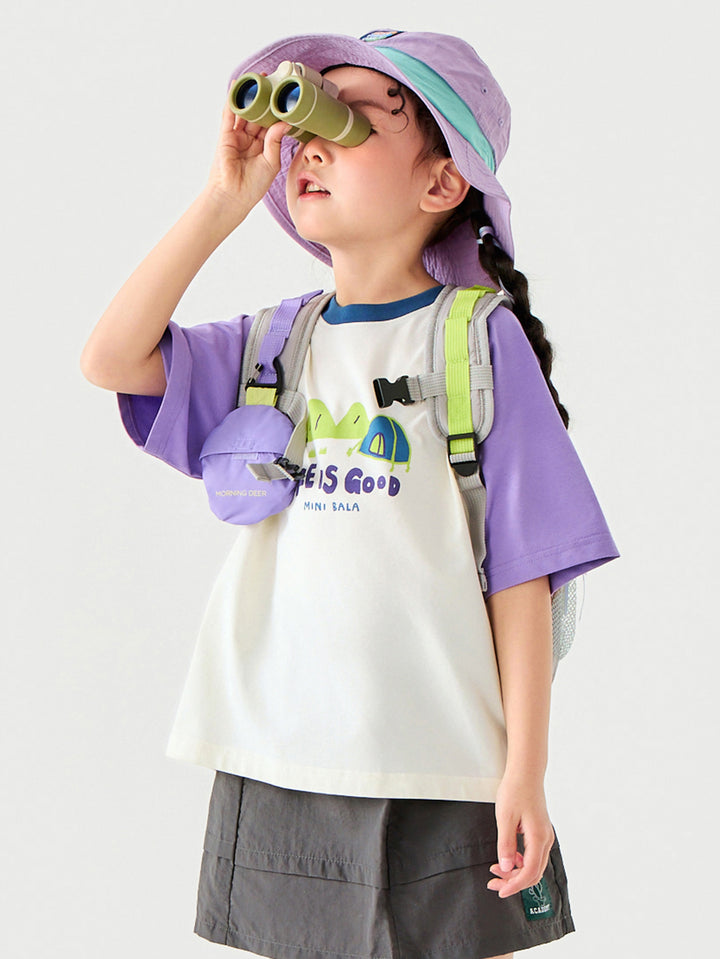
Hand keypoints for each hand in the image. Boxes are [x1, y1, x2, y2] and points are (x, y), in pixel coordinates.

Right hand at [205, 77, 292, 210]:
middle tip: (274, 78)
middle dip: (265, 97)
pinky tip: (237, 86)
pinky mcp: (225, 136)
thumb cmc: (253, 184)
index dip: (277, 108)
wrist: (234, 196)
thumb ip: (275, 141)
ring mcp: (237, 135)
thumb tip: (284, 122)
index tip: (285, 94)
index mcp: (263, 144)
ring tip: (257, 78)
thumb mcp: (271, 162)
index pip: (271, 122)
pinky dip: (232, 100)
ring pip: (245, 111)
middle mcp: (250, 138)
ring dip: (250, 95)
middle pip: (258, 113)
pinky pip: (229, 115)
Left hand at [486, 773, 554, 898]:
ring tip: (495, 870)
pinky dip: (520, 861)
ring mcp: (544, 836)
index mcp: (538, 838)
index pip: (529, 872)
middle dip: (513, 882)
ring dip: (516, 872)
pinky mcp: (540, 832)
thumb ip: (505, 844)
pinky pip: (533, 854)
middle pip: (533, 872)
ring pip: (533, 865)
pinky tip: (506, 857)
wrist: (526, 773)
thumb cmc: (516, 790)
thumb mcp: (505, 817)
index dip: (514, 885)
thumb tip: (504, 867)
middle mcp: (545, 839)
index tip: (500, 890)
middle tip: (494, 883)